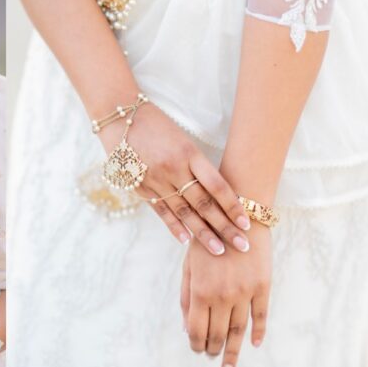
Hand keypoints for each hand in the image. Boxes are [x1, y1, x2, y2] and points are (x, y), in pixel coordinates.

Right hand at [98, 102, 250, 254]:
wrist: (120, 116)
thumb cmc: (158, 125)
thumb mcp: (184, 140)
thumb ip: (198, 166)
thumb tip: (218, 194)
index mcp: (189, 153)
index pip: (217, 186)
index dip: (233, 206)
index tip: (247, 224)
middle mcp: (173, 169)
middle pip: (204, 203)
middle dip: (225, 226)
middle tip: (242, 246)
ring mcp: (155, 180)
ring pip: (184, 212)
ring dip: (202, 233)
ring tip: (219, 250)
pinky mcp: (140, 187)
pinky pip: (161, 210)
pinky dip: (174, 226)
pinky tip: (186, 240)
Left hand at [180, 222, 271, 366]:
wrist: (240, 214)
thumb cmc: (208, 237)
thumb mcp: (189, 264)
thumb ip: (187, 297)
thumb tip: (187, 328)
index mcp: (201, 290)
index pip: (197, 330)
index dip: (196, 344)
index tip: (197, 350)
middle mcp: (223, 295)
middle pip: (218, 333)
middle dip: (213, 349)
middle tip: (213, 358)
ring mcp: (245, 292)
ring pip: (239, 330)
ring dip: (233, 350)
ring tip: (229, 365)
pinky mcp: (262, 286)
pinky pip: (261, 315)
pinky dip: (258, 332)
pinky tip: (255, 344)